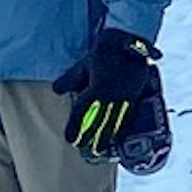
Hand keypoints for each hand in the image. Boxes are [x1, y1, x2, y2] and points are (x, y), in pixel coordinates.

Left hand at [56, 26, 164, 159]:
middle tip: (84, 149)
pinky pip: (129, 117)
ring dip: (106, 137)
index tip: (69, 139)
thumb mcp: (84, 63)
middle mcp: (111, 95)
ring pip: (114, 121)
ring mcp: (125, 97)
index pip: (82, 111)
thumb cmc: (104, 52)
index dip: (74, 126)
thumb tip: (56, 90)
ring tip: (100, 150)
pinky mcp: (136, 96)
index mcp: (97, 87)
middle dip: (90, 136)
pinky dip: (123, 130)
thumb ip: (70, 78)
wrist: (131, 41)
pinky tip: (119, 139)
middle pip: (98, 121)